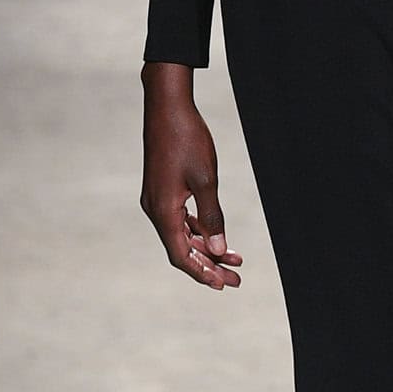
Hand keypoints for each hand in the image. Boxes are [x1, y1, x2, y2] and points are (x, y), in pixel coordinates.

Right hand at [141, 62, 243, 289]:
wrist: (168, 106)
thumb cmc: (187, 139)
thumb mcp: (206, 180)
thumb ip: (212, 217)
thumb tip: (218, 249)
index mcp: (163, 211)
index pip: (180, 256)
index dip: (202, 273)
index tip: (224, 285)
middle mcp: (155, 210)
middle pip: (181, 249)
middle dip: (209, 265)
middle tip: (237, 279)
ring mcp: (156, 200)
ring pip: (181, 235)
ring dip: (206, 248)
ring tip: (235, 259)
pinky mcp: (161, 190)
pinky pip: (179, 220)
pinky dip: (198, 230)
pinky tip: (216, 235)